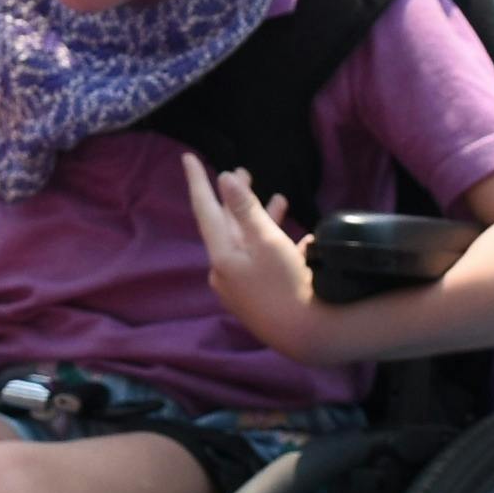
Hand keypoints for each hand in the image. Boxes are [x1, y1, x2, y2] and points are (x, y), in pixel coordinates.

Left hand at [176, 159, 323, 359]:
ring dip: (261, 219)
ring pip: (249, 242)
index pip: (204, 210)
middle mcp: (225, 271)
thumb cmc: (285, 284)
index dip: (197, 181)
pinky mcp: (260, 295)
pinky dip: (275, 243)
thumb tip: (224, 178)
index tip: (187, 157)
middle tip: (245, 171)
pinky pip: (263, 259)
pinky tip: (300, 238)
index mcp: (221, 256)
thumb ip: (244, 208)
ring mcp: (242, 285)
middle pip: (227, 225)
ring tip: (279, 199)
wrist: (306, 335)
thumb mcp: (266, 240)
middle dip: (237, 198)